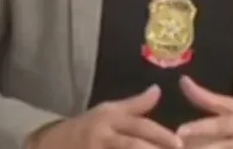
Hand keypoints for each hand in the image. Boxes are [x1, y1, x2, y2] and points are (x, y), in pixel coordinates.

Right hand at [28, 84, 182, 148]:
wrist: (52, 143)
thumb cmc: (86, 126)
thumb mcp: (108, 111)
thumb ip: (135, 104)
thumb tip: (158, 90)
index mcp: (109, 119)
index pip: (138, 126)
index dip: (160, 134)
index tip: (180, 142)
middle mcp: (103, 136)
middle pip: (132, 145)